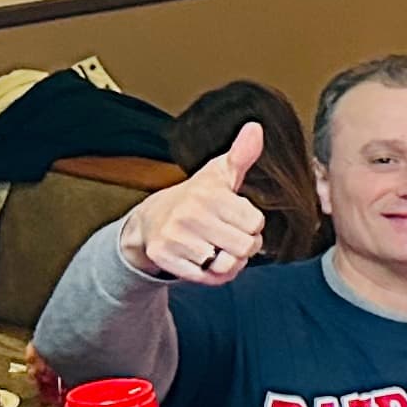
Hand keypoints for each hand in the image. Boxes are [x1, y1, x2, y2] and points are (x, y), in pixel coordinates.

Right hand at [119, 123, 268, 282]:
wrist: (150, 220)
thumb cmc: (195, 197)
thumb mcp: (218, 174)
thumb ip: (241, 155)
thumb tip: (256, 128)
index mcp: (208, 193)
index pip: (255, 222)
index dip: (252, 224)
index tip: (238, 218)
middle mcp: (190, 215)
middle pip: (246, 246)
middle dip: (245, 245)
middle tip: (231, 236)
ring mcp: (176, 238)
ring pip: (229, 265)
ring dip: (230, 261)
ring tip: (219, 248)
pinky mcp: (166, 258)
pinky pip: (209, 278)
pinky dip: (214, 274)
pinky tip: (207, 260)